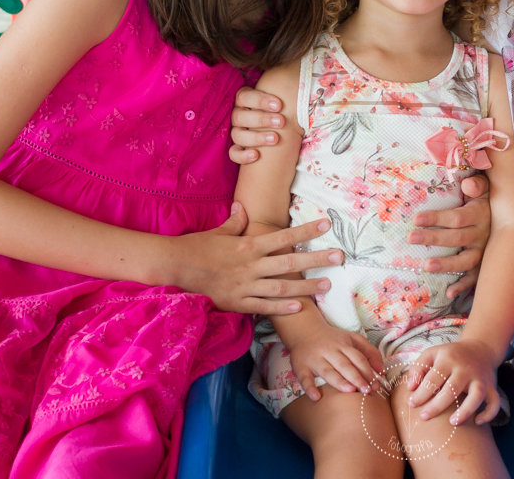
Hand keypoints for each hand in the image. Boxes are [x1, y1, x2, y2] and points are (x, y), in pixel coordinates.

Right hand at [167, 203, 343, 315]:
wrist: (175, 267)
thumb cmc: (197, 247)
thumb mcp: (219, 231)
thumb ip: (235, 222)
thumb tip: (242, 206)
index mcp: (248, 245)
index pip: (283, 237)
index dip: (306, 231)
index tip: (326, 224)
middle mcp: (250, 266)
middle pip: (289, 263)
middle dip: (316, 260)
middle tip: (338, 257)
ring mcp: (245, 286)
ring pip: (281, 287)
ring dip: (306, 287)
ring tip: (327, 285)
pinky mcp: (237, 303)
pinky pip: (264, 306)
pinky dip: (282, 307)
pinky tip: (300, 307)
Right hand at [229, 87, 284, 164]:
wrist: (284, 133)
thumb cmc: (283, 111)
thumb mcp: (281, 100)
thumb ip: (281, 90)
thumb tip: (295, 75)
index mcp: (245, 101)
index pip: (243, 97)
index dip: (259, 100)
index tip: (279, 105)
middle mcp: (238, 116)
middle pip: (240, 116)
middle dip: (261, 119)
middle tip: (281, 122)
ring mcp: (237, 133)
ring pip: (237, 135)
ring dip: (256, 137)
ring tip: (276, 138)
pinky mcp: (238, 150)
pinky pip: (233, 154)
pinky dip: (243, 155)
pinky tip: (256, 155)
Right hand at [286, 323, 384, 399]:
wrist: (304, 330)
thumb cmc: (333, 339)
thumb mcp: (353, 338)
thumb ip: (370, 352)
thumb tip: (383, 371)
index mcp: (343, 344)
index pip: (358, 359)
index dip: (368, 372)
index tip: (376, 386)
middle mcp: (329, 351)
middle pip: (345, 365)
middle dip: (357, 378)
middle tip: (367, 391)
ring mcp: (315, 359)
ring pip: (328, 371)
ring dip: (339, 381)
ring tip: (350, 391)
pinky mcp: (301, 366)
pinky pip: (304, 378)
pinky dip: (310, 388)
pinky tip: (316, 397)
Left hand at [404, 340, 501, 425]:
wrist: (479, 349)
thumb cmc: (450, 356)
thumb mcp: (431, 354)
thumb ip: (417, 368)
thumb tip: (410, 388)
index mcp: (448, 359)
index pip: (433, 378)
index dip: (421, 392)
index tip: (412, 404)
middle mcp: (465, 369)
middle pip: (452, 388)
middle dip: (437, 405)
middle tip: (424, 417)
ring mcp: (480, 378)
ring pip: (476, 395)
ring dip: (466, 410)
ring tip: (453, 423)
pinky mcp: (491, 387)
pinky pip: (494, 402)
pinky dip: (489, 414)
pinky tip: (477, 422)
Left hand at [411, 175, 490, 298]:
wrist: (511, 218)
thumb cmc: (488, 200)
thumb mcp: (486, 188)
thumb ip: (478, 184)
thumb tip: (468, 183)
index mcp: (481, 215)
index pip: (457, 218)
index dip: (437, 218)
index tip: (416, 219)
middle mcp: (483, 235)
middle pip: (457, 238)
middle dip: (433, 238)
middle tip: (411, 238)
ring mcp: (484, 252)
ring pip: (466, 261)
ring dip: (446, 265)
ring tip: (425, 266)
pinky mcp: (484, 265)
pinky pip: (475, 278)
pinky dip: (463, 286)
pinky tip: (448, 293)